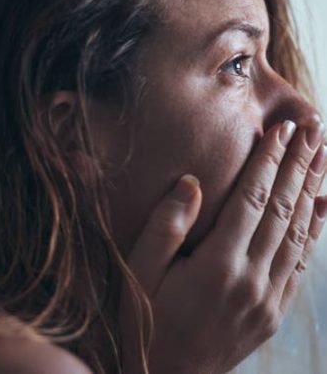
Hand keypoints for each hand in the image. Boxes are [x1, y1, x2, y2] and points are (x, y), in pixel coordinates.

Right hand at [120, 119, 326, 373]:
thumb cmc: (147, 320)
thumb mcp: (141, 272)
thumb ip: (165, 226)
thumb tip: (192, 182)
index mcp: (217, 266)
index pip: (250, 200)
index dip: (268, 162)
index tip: (282, 130)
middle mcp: (251, 279)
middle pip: (281, 210)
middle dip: (298, 165)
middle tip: (314, 130)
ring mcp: (268, 298)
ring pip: (298, 233)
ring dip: (311, 189)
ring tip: (323, 156)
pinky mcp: (273, 311)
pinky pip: (301, 263)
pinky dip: (315, 230)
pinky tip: (323, 206)